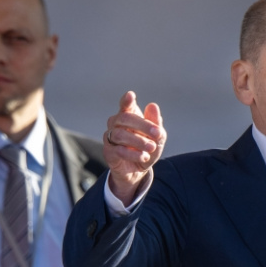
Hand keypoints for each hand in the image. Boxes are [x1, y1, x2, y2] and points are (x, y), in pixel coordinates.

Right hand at [104, 91, 165, 205]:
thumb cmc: (147, 148)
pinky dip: (133, 153)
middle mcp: (116, 123)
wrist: (138, 170)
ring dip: (139, 141)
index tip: (130, 96)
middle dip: (143, 125)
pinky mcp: (108, 151)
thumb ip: (156, 124)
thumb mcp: (157, 138)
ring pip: (120, 134)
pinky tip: (143, 156)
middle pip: (124, 118)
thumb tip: (153, 105)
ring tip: (151, 147)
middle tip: (157, 133)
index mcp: (129, 115)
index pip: (125, 105)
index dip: (126, 100)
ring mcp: (110, 137)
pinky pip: (118, 150)